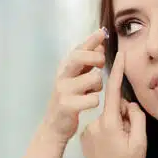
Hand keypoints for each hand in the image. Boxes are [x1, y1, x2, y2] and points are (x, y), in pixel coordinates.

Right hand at [42, 28, 106, 143]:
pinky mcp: (67, 106)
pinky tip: (88, 104)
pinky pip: (93, 99)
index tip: (103, 32)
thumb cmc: (69, 97)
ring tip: (92, 90)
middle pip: (79, 57)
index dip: (91, 40)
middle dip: (96, 57)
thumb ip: (86, 62)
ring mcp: (63, 90)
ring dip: (98, 85)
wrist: (54, 125)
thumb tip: (100, 46)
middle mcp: (62, 76)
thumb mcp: (75, 78)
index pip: (78, 49)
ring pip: (93, 78)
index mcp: (65, 67)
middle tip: (102, 64)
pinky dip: (94, 100)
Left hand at [80, 52, 146, 157]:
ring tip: (120, 142)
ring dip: (116, 123)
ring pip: (107, 117)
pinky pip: (100, 125)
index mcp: (110, 122)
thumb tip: (128, 104)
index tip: (120, 55)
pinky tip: (111, 146)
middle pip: (113, 106)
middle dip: (123, 113)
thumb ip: (136, 117)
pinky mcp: (85, 136)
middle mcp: (96, 122)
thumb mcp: (139, 142)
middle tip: (130, 132)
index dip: (117, 71)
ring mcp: (88, 129)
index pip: (113, 90)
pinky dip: (108, 130)